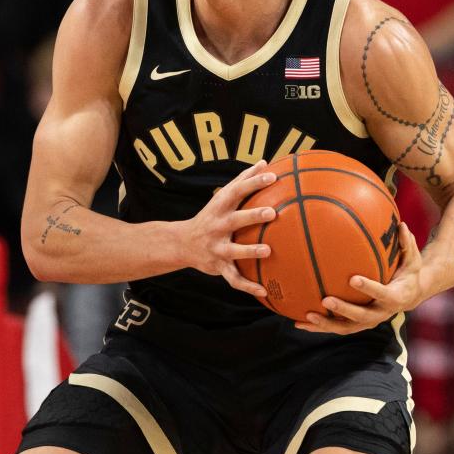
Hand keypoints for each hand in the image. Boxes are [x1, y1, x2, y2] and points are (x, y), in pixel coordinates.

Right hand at [180, 160, 276, 297]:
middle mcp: (217, 226)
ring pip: (233, 251)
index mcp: (220, 207)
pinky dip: (247, 286)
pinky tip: (264, 290)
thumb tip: (264, 162)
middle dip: (252, 216)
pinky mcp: (218, 266)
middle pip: (235, 220)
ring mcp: (216, 247)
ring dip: (249, 251)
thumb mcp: (222, 197)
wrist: (182, 243)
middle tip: (272, 212)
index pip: (237, 191)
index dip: (253, 183)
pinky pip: (233, 278)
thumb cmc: (211, 216)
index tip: (271, 176)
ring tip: (268, 250)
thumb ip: (242, 180)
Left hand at [296, 221, 425, 334]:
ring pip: (346, 327)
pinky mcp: (357, 324)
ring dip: (326, 324)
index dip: (369, 288)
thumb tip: (401, 224)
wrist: (409, 296)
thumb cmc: (408, 273)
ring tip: (308, 315)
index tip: (353, 279)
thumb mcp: (413, 259)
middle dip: (343, 310)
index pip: (382, 294)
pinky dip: (319, 326)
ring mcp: (368, 321)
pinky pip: (337, 327)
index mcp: (395, 297)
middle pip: (361, 316)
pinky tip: (299, 321)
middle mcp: (381, 313)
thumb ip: (406, 244)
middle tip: (326, 300)